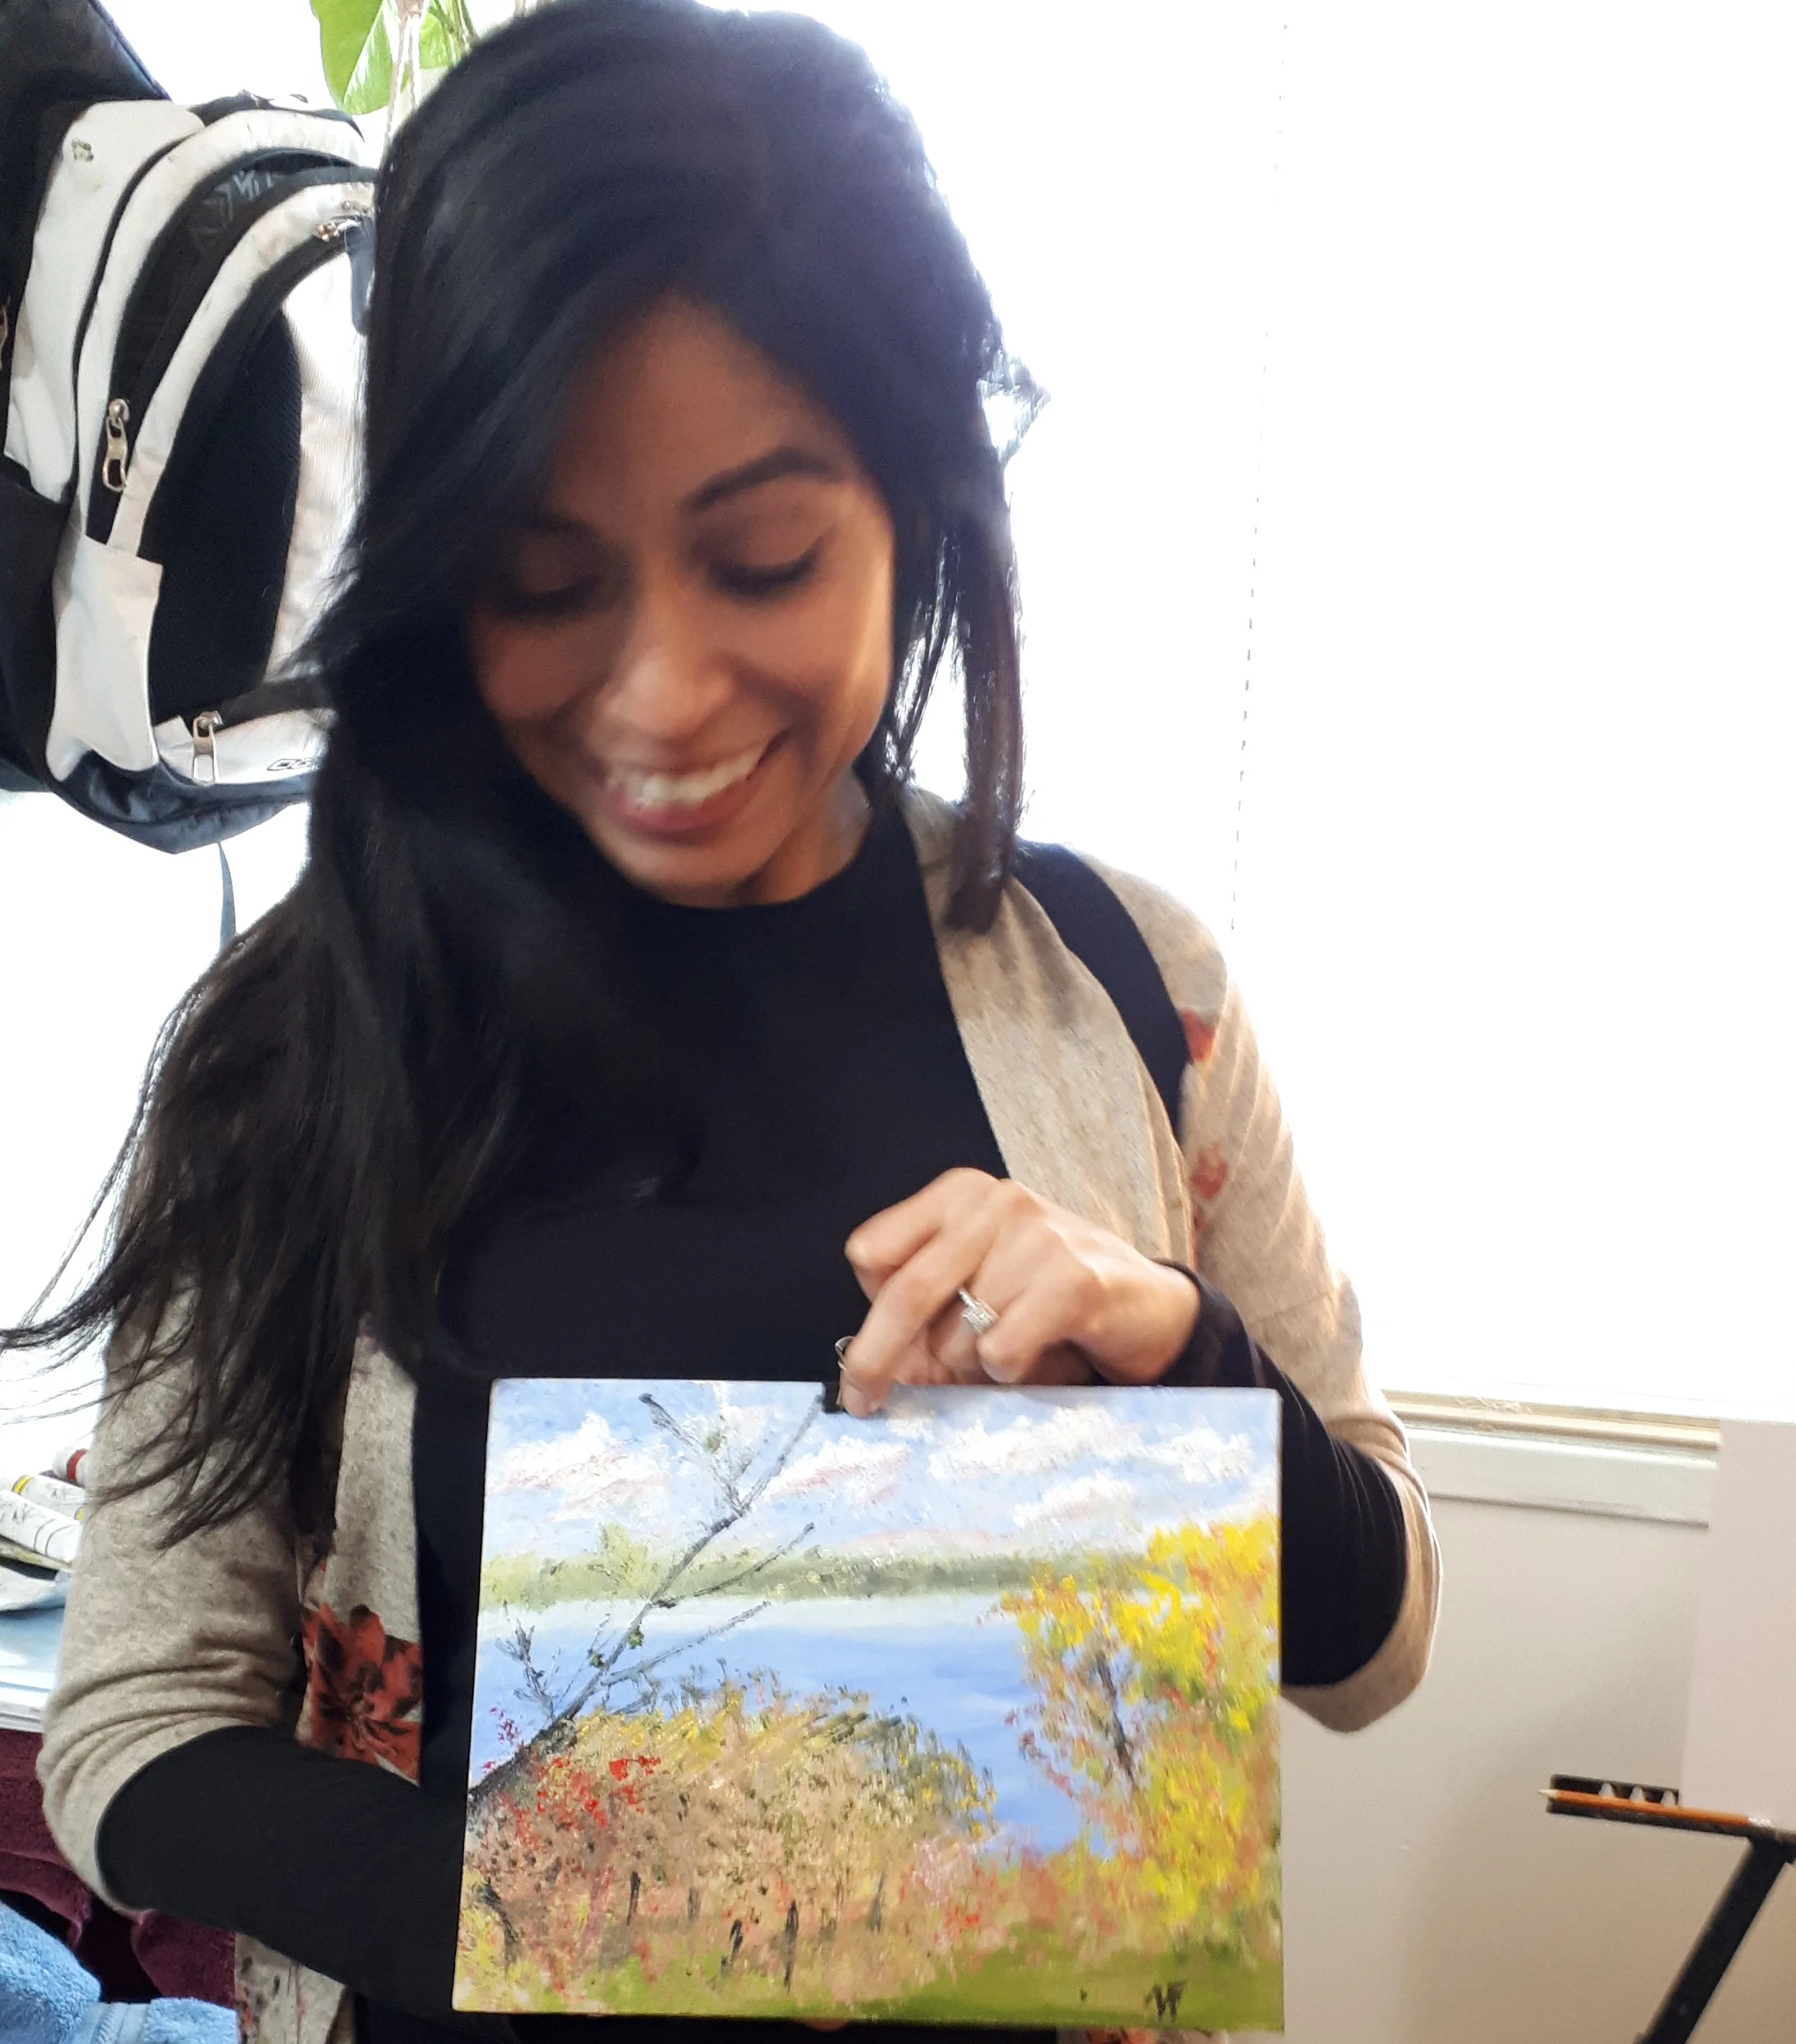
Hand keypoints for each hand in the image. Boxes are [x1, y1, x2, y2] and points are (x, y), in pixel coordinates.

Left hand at [836, 1169, 1199, 1417]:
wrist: (1146, 1305)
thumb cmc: (1046, 1298)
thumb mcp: (977, 1290)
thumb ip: (920, 1318)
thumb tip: (864, 1374)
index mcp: (958, 1195)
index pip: (872, 1250)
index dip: (867, 1306)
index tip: (871, 1351)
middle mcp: (994, 1204)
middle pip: (904, 1292)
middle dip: (874, 1359)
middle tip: (862, 1402)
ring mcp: (1037, 1237)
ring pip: (955, 1335)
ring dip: (966, 1369)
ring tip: (1003, 1356)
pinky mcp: (1072, 1281)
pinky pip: (1000, 1350)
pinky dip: (1006, 1371)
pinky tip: (1033, 1356)